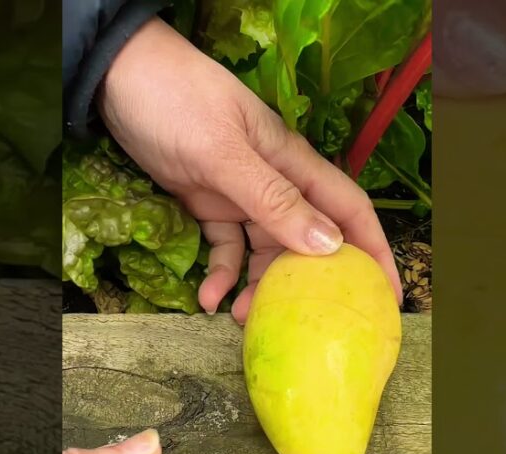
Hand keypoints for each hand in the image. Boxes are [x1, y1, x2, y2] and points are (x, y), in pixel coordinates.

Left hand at [97, 17, 402, 323]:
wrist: (117, 76)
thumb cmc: (176, 100)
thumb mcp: (224, 153)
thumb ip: (272, 199)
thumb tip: (328, 246)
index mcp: (292, 163)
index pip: (348, 210)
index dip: (374, 251)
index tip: (388, 295)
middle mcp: (274, 181)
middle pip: (307, 241)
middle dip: (307, 285)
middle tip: (301, 325)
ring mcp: (240, 193)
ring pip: (264, 251)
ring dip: (257, 287)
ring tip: (239, 319)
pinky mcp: (207, 203)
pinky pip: (225, 247)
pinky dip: (220, 273)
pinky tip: (206, 298)